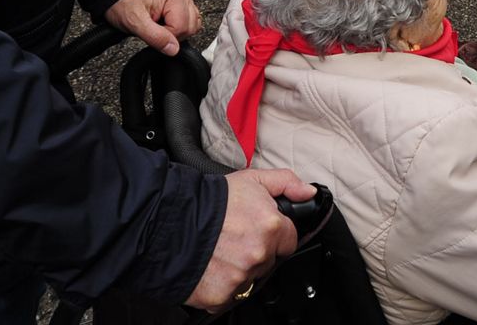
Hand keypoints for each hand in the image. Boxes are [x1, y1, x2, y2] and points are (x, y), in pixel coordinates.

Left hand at [105, 0, 199, 55]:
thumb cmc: (124, 2)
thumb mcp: (135, 22)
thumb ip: (155, 37)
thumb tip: (173, 49)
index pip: (182, 28)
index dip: (166, 37)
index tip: (151, 32)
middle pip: (190, 27)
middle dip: (172, 34)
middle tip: (154, 28)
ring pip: (193, 25)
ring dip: (177, 31)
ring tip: (159, 25)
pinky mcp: (182, 2)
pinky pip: (190, 21)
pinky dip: (179, 27)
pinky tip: (165, 23)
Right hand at [186, 169, 315, 312]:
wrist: (168, 221)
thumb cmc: (209, 200)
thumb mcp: (252, 179)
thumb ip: (286, 183)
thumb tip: (308, 192)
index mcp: (271, 226)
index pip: (289, 240)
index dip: (274, 234)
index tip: (259, 229)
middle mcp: (258, 254)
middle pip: (268, 259)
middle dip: (256, 250)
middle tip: (234, 237)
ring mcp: (240, 278)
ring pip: (250, 278)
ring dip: (239, 268)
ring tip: (220, 250)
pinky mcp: (221, 296)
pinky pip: (230, 294)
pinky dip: (222, 284)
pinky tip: (212, 266)